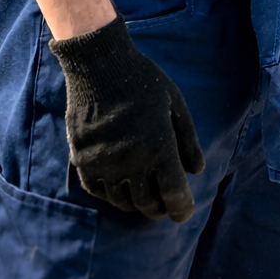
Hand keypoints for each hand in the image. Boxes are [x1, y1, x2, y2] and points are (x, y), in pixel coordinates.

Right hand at [49, 15, 204, 222]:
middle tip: (166, 206)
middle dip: (161, 209)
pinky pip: (99, 191)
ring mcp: (104, 163)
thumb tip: (197, 171)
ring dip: (137, 204)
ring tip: (146, 198)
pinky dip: (113, 195)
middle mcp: (130, 161)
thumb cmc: (143, 81)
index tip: (185, 213)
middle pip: (148, 203)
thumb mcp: (175, 105)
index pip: (173, 193)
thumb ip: (188, 140)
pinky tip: (122, 187)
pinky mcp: (82, 161)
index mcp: (159, 146)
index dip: (182, 208)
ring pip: (123, 201)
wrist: (98, 65)